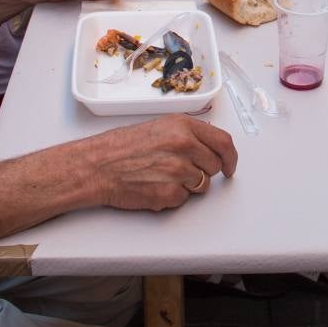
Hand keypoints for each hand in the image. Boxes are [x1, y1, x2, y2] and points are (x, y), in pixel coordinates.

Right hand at [85, 114, 237, 210]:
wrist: (97, 166)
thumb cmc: (122, 147)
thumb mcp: (160, 127)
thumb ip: (188, 134)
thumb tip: (209, 147)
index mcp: (183, 126)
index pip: (223, 142)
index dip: (230, 157)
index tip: (230, 166)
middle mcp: (184, 145)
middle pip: (215, 166)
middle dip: (204, 172)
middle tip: (182, 171)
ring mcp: (178, 171)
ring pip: (202, 185)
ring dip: (188, 185)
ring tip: (162, 176)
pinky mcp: (169, 194)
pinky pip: (184, 199)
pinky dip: (172, 197)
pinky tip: (154, 186)